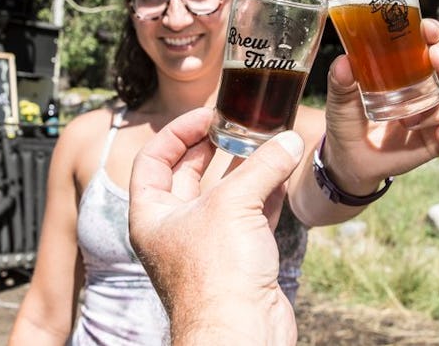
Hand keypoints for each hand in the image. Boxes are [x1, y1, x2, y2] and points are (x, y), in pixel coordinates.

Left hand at [128, 107, 301, 345]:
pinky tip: (283, 174)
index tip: (207, 115)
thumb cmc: (217, 276)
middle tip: (237, 126)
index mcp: (150, 215)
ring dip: (246, 169)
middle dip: (214, 148)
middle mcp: (174, 229)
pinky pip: (250, 217)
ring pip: (224, 196)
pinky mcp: (238, 260)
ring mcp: (206, 246)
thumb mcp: (234, 204)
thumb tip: (288, 140)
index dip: (177, 132)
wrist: (240, 333)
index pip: (153, 159)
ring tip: (267, 142)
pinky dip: (266, 194)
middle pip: (188, 175)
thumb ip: (261, 166)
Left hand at [321, 19, 438, 192]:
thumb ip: (340, 83)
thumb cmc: (348, 121)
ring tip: (409, 123)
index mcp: (405, 65)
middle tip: (435, 63)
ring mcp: (438, 111)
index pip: (428, 38)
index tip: (427, 32)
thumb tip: (343, 63)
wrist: (351, 160)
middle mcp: (427, 83)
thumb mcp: (340, 101)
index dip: (433, 30)